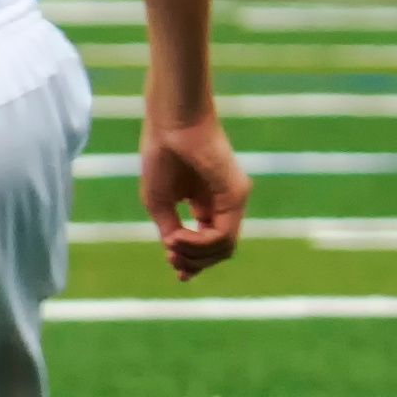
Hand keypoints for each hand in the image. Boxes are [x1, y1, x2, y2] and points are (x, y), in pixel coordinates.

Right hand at [139, 112, 249, 280]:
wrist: (172, 123)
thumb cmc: (162, 155)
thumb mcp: (159, 203)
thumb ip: (171, 229)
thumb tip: (176, 254)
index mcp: (208, 205)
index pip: (211, 243)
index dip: (194, 262)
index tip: (177, 272)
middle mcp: (226, 204)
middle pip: (220, 251)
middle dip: (195, 262)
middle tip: (171, 260)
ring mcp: (235, 199)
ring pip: (225, 247)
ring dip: (195, 255)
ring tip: (172, 245)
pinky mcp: (236, 194)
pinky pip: (223, 234)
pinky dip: (199, 243)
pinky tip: (179, 237)